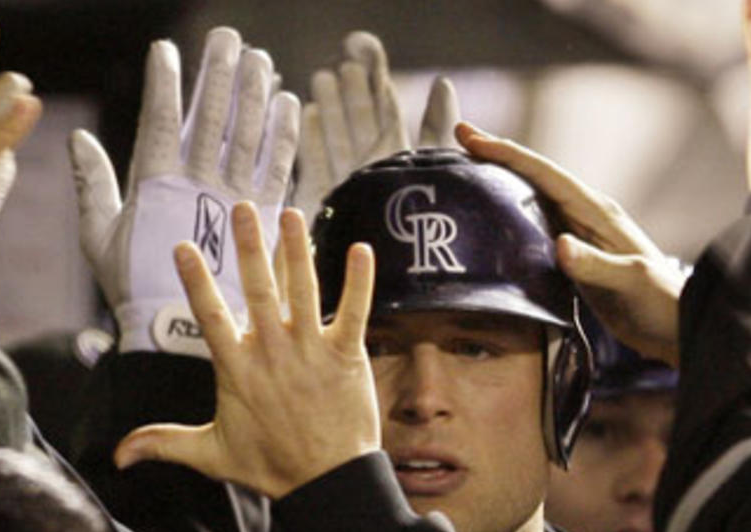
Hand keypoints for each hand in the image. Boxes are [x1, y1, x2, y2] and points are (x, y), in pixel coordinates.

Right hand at [71, 28, 299, 356]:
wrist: (180, 334)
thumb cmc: (135, 288)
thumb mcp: (100, 237)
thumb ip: (93, 186)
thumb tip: (78, 139)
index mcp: (154, 184)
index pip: (160, 119)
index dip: (165, 82)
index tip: (166, 49)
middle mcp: (197, 184)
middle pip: (212, 116)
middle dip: (220, 73)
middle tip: (228, 39)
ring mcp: (234, 198)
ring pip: (248, 134)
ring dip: (255, 92)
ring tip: (260, 59)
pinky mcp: (264, 217)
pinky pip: (279, 166)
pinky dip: (284, 134)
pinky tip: (288, 104)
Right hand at [113, 205, 380, 498]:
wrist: (327, 484)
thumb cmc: (270, 467)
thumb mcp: (210, 454)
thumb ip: (164, 443)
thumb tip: (117, 455)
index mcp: (237, 369)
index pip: (209, 316)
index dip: (195, 280)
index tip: (183, 246)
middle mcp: (272, 353)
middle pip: (257, 290)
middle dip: (249, 247)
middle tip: (242, 208)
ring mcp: (311, 351)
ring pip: (304, 291)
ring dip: (298, 250)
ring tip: (291, 214)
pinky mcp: (347, 355)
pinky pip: (354, 310)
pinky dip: (359, 280)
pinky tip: (362, 248)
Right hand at [291, 31, 460, 221]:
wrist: (390, 261)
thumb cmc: (421, 215)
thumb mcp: (436, 161)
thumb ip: (437, 123)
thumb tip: (442, 82)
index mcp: (400, 158)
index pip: (384, 112)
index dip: (374, 83)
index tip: (363, 52)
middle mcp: (373, 170)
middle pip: (358, 124)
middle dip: (349, 94)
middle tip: (342, 67)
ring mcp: (346, 185)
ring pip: (336, 138)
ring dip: (330, 108)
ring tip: (323, 78)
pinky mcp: (322, 201)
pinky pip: (313, 164)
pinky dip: (310, 139)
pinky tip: (308, 112)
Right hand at [455, 122, 683, 365]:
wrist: (680, 329)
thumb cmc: (662, 304)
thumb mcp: (632, 283)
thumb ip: (597, 265)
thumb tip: (560, 244)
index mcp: (598, 213)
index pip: (546, 174)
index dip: (508, 154)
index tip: (471, 138)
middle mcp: (586, 216)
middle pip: (534, 178)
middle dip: (497, 157)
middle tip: (458, 142)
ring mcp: (579, 236)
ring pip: (531, 200)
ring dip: (500, 184)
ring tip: (464, 174)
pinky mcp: (574, 259)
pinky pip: (534, 228)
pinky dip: (509, 218)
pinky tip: (489, 223)